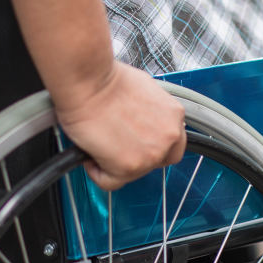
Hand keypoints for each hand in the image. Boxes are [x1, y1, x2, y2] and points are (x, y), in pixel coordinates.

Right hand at [54, 63, 185, 190]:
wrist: (89, 82)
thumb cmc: (107, 80)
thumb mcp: (144, 89)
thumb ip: (151, 111)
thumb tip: (140, 120)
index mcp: (174, 115)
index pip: (173, 143)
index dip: (152, 144)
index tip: (138, 143)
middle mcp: (168, 136)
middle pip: (156, 161)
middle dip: (136, 156)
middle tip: (117, 145)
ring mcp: (151, 154)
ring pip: (134, 173)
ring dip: (115, 164)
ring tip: (99, 145)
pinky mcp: (128, 166)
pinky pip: (110, 181)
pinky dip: (98, 172)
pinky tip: (91, 155)